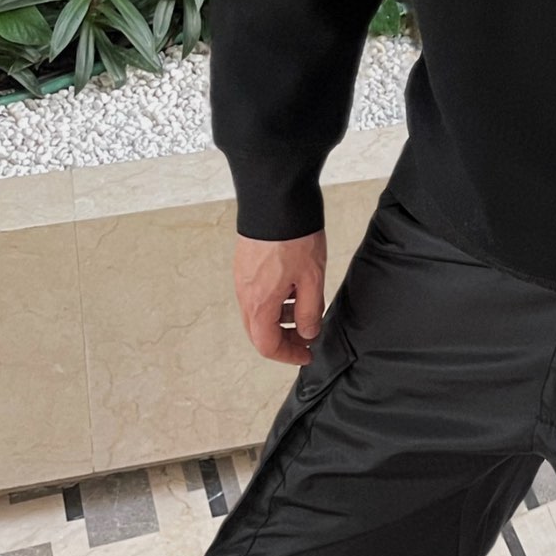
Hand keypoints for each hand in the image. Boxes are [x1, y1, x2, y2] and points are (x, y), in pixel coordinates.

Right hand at [232, 231, 327, 365]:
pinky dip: (274, 302)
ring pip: (258, 313)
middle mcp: (245, 294)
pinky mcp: (245, 265)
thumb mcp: (313, 279)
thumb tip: (307, 333)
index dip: (289, 355)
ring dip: (280, 320)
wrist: (275, 200)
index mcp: (260, 303)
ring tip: (305, 311)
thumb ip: (310, 312)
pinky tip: (294, 290)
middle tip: (306, 339)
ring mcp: (242, 279)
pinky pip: (257, 295)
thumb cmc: (295, 237)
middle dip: (284, 340)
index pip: (268, 345)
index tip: (306, 354)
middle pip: (259, 332)